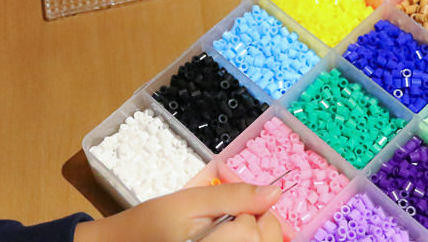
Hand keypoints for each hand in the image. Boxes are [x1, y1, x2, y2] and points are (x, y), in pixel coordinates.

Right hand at [74, 183, 281, 241]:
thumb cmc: (151, 223)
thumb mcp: (188, 202)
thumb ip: (232, 196)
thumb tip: (275, 191)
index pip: (252, 231)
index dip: (250, 211)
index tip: (234, 207)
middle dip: (260, 226)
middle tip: (239, 217)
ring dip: (256, 238)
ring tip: (235, 232)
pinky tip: (234, 239)